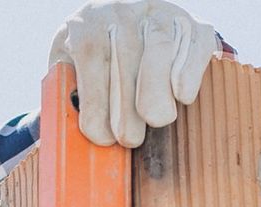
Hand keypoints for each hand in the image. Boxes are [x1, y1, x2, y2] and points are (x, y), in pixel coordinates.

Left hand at [48, 0, 221, 147]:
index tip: (101, 136)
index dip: (97, 99)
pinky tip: (183, 96)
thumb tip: (70, 136)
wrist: (124, 26)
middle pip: (127, 52)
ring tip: (156, 121)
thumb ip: (67, 94)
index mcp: (88, 22)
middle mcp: (123, 10)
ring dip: (157, 87)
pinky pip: (193, 42)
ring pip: (160, 44)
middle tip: (130, 139)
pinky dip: (190, 69)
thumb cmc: (93, 64)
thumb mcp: (71, 70)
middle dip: (127, 103)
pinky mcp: (188, 23)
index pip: (91, 54)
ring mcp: (158, 12)